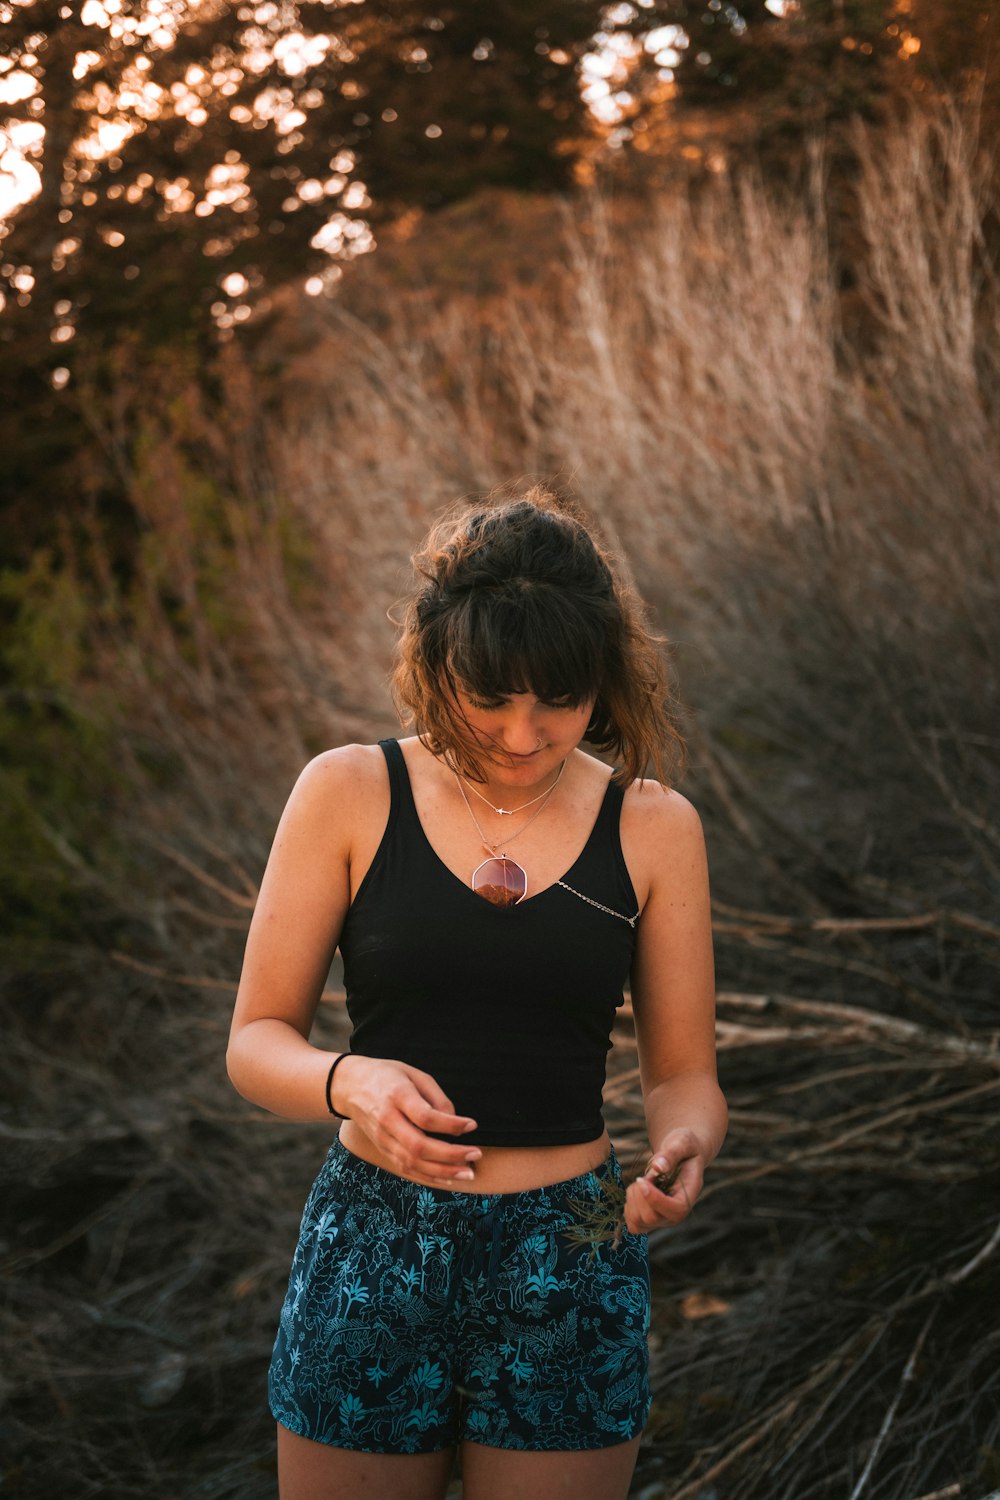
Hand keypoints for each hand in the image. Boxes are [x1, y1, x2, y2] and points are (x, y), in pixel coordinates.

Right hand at [332, 1055, 481, 1187]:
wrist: (348, 1087)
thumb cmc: (387, 1076)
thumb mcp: (413, 1074)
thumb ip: (436, 1097)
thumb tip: (455, 1121)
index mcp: (397, 1096)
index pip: (425, 1117)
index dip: (450, 1124)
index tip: (472, 1125)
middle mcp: (387, 1121)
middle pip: (419, 1146)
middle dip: (450, 1155)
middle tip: (476, 1154)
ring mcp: (383, 1138)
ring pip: (412, 1163)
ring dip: (442, 1172)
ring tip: (468, 1173)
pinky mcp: (383, 1149)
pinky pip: (406, 1168)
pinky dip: (428, 1177)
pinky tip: (448, 1178)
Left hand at [624, 1128, 704, 1233]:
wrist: (681, 1155)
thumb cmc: (683, 1148)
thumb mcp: (681, 1143)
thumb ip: (671, 1154)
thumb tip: (657, 1167)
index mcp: (689, 1196)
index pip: (675, 1210)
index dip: (655, 1199)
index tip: (642, 1180)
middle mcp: (677, 1214)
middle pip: (652, 1218)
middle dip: (639, 1195)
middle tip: (643, 1177)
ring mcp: (663, 1220)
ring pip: (638, 1222)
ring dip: (632, 1200)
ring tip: (641, 1182)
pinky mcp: (650, 1221)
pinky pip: (633, 1224)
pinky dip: (628, 1208)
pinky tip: (635, 1192)